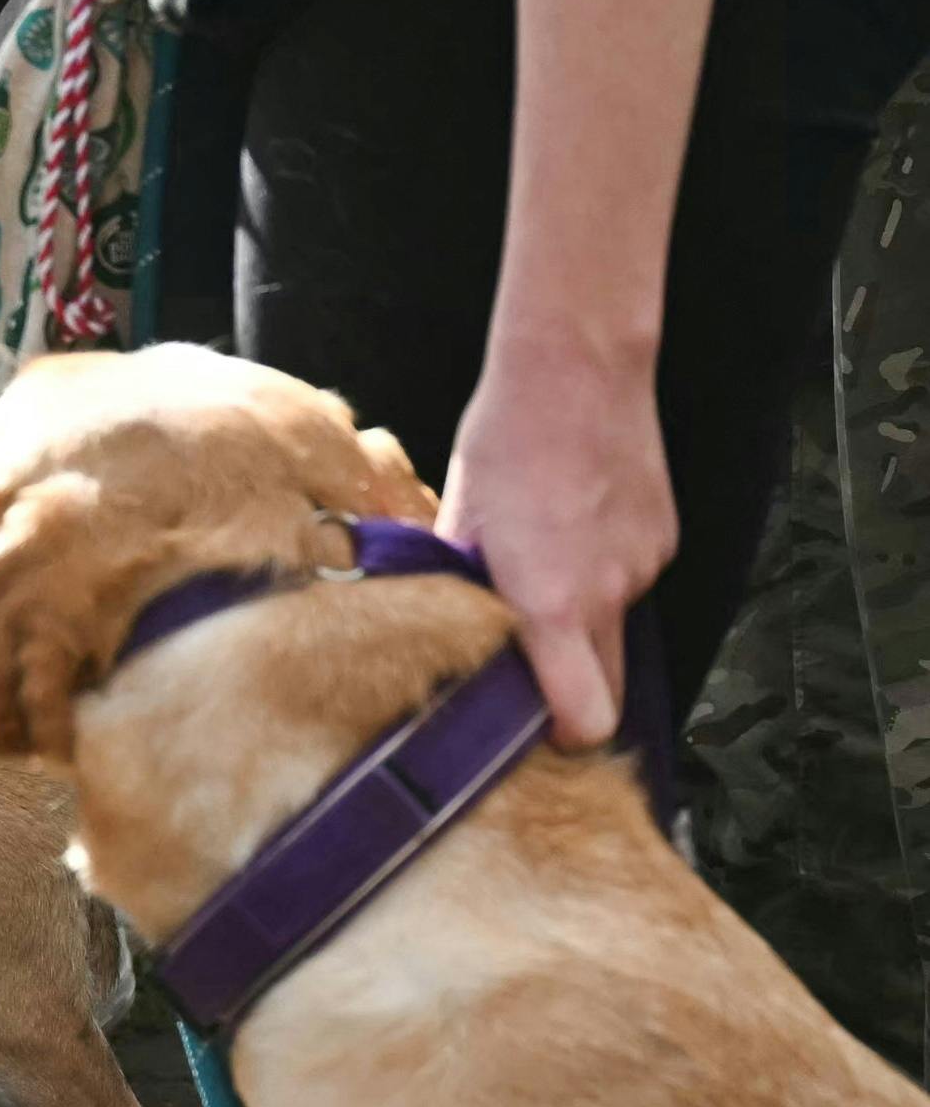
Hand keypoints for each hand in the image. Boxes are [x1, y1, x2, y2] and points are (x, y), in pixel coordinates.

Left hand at [441, 337, 673, 747]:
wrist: (578, 370)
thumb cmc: (504, 441)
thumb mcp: (462, 516)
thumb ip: (461, 582)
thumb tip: (441, 625)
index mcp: (550, 601)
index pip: (584, 716)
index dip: (562, 736)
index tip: (530, 730)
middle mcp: (608, 595)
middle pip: (605, 684)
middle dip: (569, 687)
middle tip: (521, 659)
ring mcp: (645, 567)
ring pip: (613, 623)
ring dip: (580, 614)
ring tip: (539, 557)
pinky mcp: (665, 538)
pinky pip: (630, 577)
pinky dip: (602, 570)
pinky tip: (572, 523)